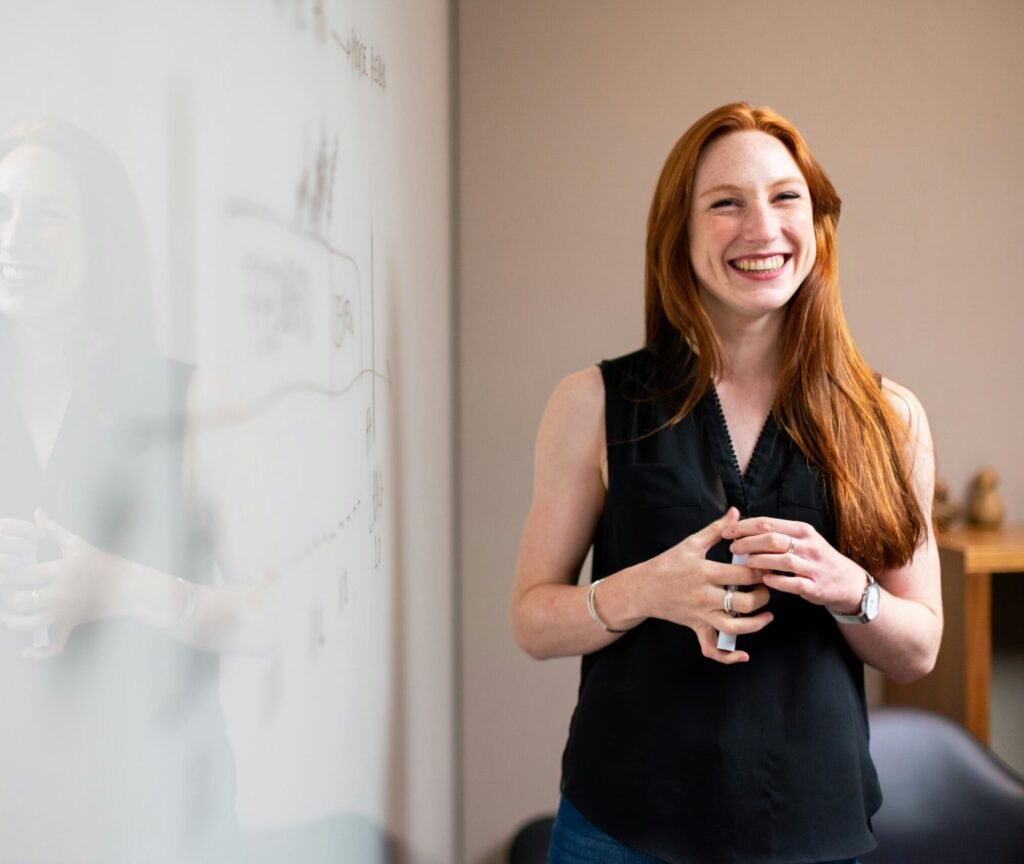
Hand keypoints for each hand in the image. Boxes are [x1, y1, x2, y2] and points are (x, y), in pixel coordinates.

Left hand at [0, 511, 122, 659]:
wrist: (129, 586)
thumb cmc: (102, 562)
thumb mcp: (78, 544)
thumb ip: (53, 530)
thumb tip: (37, 513)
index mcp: (61, 570)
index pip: (23, 574)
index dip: (9, 574)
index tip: (8, 571)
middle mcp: (61, 593)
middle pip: (21, 599)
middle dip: (9, 596)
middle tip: (8, 591)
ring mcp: (66, 612)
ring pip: (29, 624)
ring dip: (13, 621)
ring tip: (9, 613)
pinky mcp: (71, 625)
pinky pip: (53, 646)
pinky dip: (38, 653)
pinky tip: (26, 651)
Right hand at [642, 507, 771, 663]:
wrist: (642, 588)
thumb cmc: (667, 563)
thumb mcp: (691, 543)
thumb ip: (717, 529)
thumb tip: (736, 512)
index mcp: (705, 572)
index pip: (744, 575)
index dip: (762, 571)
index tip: (769, 566)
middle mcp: (705, 596)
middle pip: (745, 602)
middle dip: (763, 596)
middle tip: (768, 587)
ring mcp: (701, 615)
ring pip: (735, 628)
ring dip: (756, 624)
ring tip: (767, 615)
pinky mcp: (696, 628)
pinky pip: (712, 649)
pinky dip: (728, 657)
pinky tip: (744, 655)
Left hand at [722, 516, 866, 612]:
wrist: (847, 582)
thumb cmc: (816, 558)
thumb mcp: (802, 540)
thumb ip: (777, 534)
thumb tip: (743, 529)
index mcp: (802, 530)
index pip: (768, 523)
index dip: (744, 526)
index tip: (727, 531)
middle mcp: (809, 545)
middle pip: (773, 539)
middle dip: (749, 542)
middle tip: (733, 547)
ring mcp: (813, 566)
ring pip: (783, 559)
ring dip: (760, 560)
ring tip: (745, 563)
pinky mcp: (815, 586)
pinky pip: (794, 583)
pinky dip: (777, 581)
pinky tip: (764, 580)